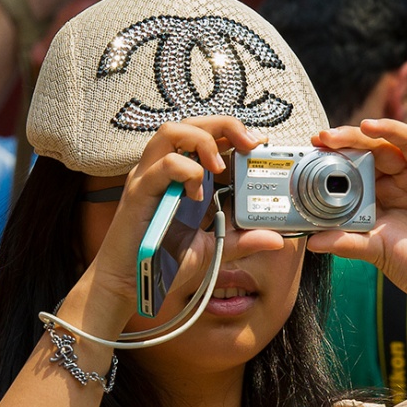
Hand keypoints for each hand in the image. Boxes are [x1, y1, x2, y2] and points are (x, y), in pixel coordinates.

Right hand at [85, 117, 266, 307]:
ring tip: (219, 168)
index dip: (232, 132)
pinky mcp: (139, 191)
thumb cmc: (162, 262)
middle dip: (224, 125)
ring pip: (171, 130)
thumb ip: (242, 240)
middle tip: (249, 144)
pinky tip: (197, 196)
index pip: (206, 135)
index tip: (258, 144)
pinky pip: (164, 164)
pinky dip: (186, 172)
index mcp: (182, 176)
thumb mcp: (213, 249)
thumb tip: (276, 239)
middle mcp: (164, 169)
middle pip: (191, 122)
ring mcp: (149, 177)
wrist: (130, 284)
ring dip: (202, 141)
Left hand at [308, 113, 406, 323]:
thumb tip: (311, 241)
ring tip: (367, 127)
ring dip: (389, 129)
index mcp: (383, 190)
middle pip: (379, 146)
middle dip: (353, 138)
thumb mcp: (376, 251)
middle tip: (328, 137)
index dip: (338, 152)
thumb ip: (347, 242)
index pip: (359, 161)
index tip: (315, 146)